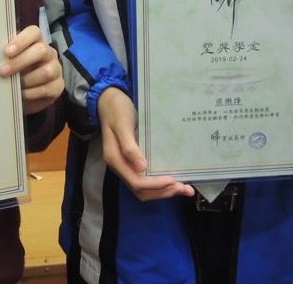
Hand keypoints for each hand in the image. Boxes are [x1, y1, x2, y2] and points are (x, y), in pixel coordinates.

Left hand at [0, 25, 63, 114]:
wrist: (25, 96)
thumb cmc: (15, 73)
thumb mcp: (10, 61)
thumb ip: (6, 55)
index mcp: (36, 41)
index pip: (34, 32)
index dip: (21, 40)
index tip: (7, 51)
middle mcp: (49, 53)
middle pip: (41, 50)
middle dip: (20, 61)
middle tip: (3, 71)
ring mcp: (56, 69)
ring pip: (46, 71)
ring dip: (27, 79)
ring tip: (13, 86)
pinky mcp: (58, 86)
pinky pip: (47, 89)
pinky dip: (32, 93)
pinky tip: (22, 95)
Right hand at [97, 87, 194, 201]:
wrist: (108, 101)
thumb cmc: (116, 110)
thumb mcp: (122, 125)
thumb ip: (129, 147)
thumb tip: (142, 168)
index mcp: (116, 160)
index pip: (136, 182)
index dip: (155, 185)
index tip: (173, 180)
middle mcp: (120, 167)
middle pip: (141, 190)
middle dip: (163, 191)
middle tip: (184, 187)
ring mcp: (125, 165)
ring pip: (144, 188)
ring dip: (163, 191)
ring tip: (183, 188)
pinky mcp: (132, 161)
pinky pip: (145, 178)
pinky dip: (159, 183)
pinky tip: (173, 179)